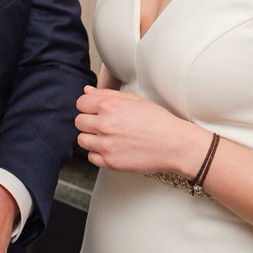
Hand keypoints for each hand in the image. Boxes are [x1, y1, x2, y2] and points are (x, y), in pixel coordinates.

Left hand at [75, 85, 197, 173]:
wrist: (174, 144)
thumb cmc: (158, 121)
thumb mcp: (133, 99)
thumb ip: (107, 93)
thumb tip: (87, 91)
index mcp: (109, 105)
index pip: (81, 103)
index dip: (88, 106)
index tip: (95, 110)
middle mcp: (105, 124)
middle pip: (79, 121)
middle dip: (89, 121)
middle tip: (103, 124)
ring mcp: (106, 144)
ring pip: (82, 140)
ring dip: (91, 138)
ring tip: (108, 137)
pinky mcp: (110, 162)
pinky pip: (91, 157)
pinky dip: (98, 153)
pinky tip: (112, 148)